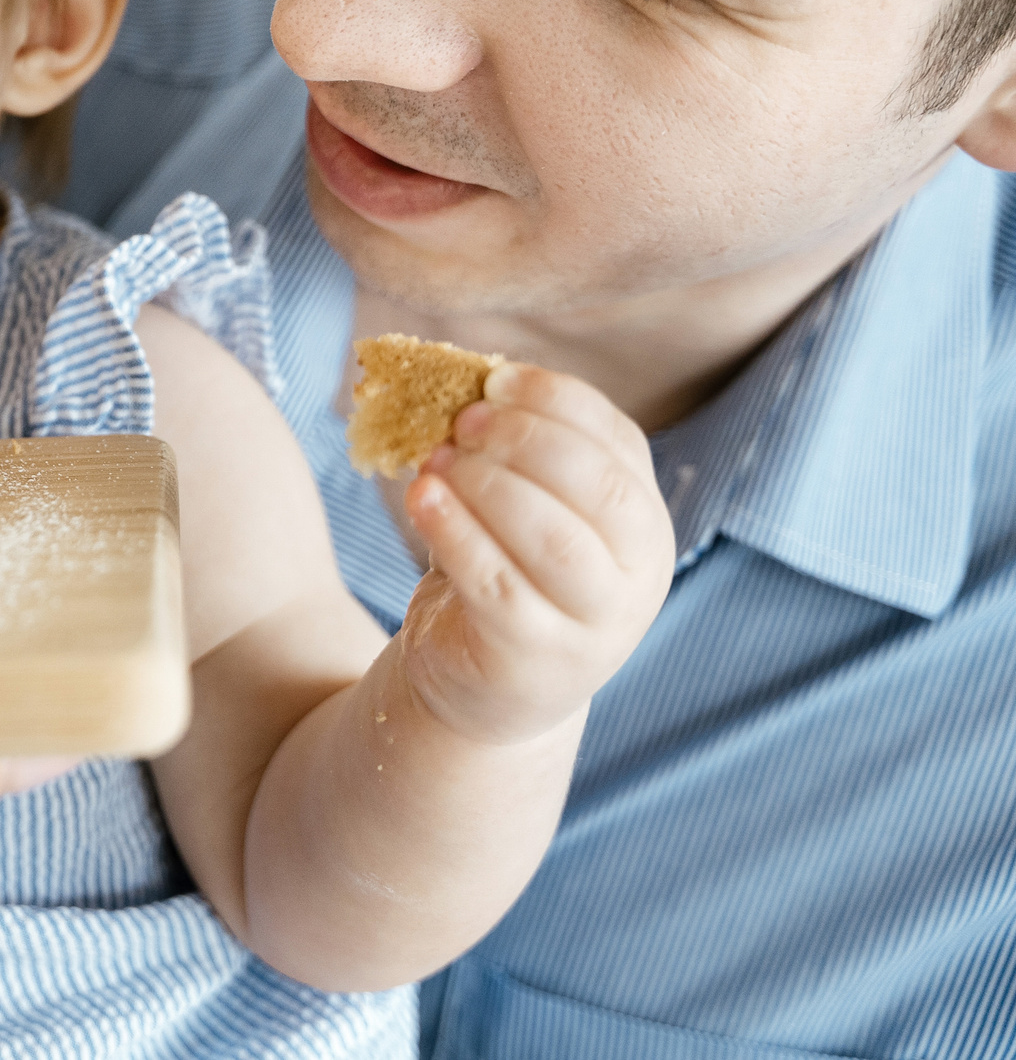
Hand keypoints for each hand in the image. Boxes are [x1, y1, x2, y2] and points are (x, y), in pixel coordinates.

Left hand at [396, 362, 674, 744]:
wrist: (485, 688)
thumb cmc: (504, 573)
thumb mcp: (523, 511)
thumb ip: (516, 454)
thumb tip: (466, 377)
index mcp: (643, 522)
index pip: (619, 444)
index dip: (556, 401)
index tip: (494, 379)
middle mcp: (639, 576)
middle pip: (599, 488)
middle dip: (526, 440)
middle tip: (463, 422)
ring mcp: (595, 624)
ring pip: (555, 538)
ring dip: (488, 484)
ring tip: (435, 460)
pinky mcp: (536, 658)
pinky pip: (498, 585)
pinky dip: (456, 532)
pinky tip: (421, 499)